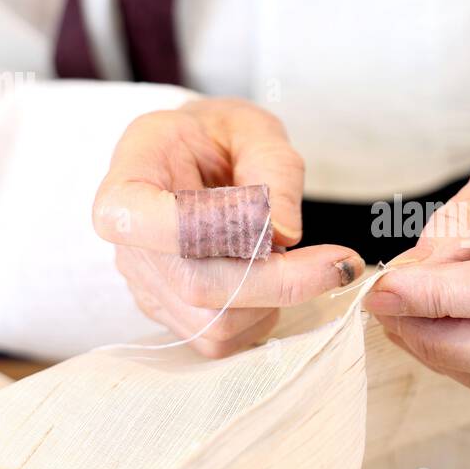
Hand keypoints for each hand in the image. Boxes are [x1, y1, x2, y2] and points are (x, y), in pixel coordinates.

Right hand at [93, 98, 362, 356]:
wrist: (201, 157)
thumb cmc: (221, 136)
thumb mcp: (254, 129)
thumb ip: (272, 167)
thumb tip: (284, 232)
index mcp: (131, 179)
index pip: (130, 217)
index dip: (195, 227)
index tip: (262, 215)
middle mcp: (129, 243)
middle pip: (194, 285)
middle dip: (277, 280)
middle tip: (340, 262)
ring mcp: (148, 287)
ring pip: (213, 323)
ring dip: (274, 299)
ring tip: (297, 259)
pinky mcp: (174, 316)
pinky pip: (222, 339)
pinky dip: (264, 315)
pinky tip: (276, 279)